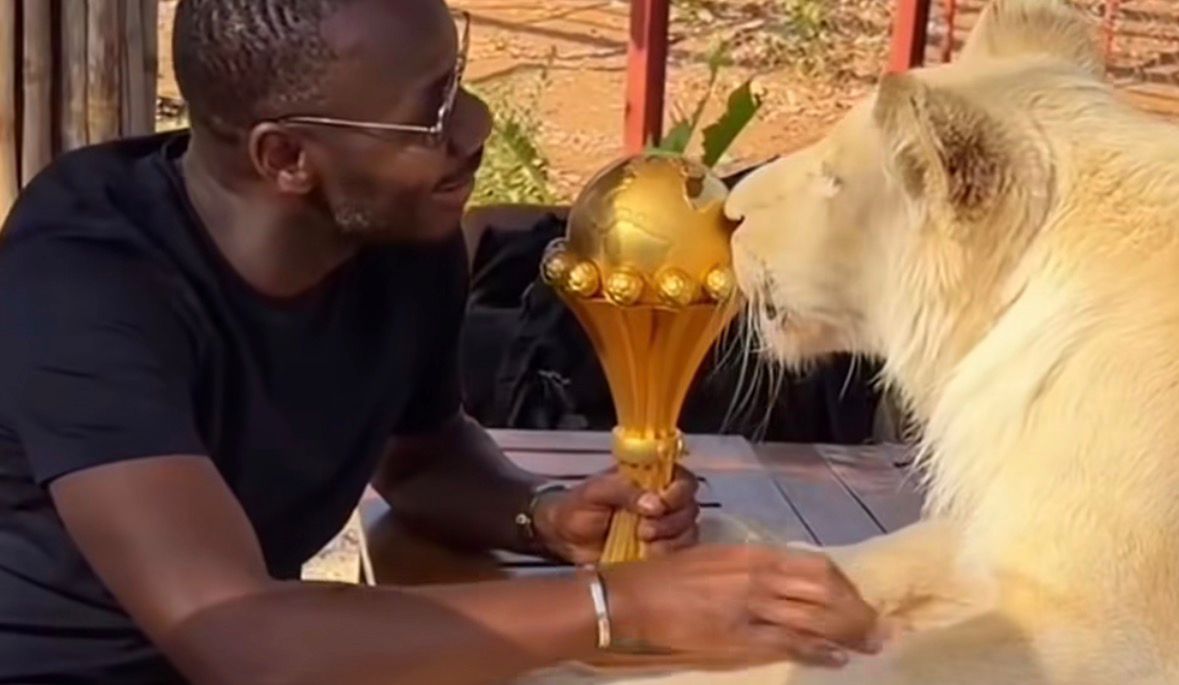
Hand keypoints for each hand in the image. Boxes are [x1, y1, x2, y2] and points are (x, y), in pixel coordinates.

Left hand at [532, 467, 699, 564]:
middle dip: (671, 520)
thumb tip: (654, 503)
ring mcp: (663, 528)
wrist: (562, 539)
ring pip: (688, 532)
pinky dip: (667, 556)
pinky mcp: (659, 552)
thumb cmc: (577, 508)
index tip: (659, 504)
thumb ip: (623, 490)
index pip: (682, 480)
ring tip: (642, 541)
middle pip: (689, 507)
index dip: (678, 492)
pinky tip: (647, 555)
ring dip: (669, 539)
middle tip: (644, 529)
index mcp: (650, 479)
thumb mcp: (595, 491)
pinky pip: (678, 554)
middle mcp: (662, 502)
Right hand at [602, 544, 884, 667]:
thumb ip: (752, 567)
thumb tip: (787, 579)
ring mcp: (750, 608)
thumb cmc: (669, 576)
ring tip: (867, 644)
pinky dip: (818, 650)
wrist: (632, 598)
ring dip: (847, 633)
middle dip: (855, 611)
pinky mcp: (738, 638)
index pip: (816, 567)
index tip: (858, 599)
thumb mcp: (717, 559)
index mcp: (752, 553)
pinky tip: (836, 657)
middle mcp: (758, 577)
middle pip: (824, 592)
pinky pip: (789, 643)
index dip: (844, 586)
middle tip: (876, 627)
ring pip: (814, 618)